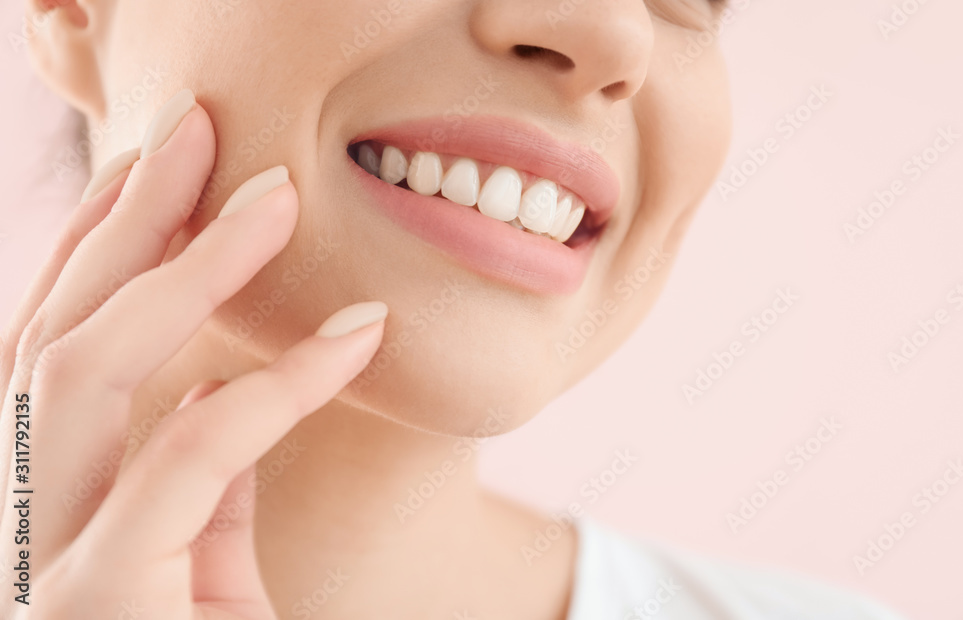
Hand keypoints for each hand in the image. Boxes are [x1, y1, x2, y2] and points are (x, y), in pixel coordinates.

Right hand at [0, 90, 385, 618]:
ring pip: (84, 372)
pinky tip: (357, 337)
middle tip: (202, 131)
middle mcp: (14, 521)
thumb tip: (223, 390)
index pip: (48, 345)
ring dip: (186, 269)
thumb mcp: (198, 567)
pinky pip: (189, 458)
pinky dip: (277, 386)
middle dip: (125, 221)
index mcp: (41, 501)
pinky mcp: (95, 606)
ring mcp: (38, 564)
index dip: (96, 247)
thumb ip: (200, 485)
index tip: (161, 169)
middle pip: (50, 333)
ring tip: (273, 196)